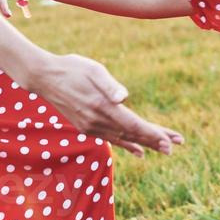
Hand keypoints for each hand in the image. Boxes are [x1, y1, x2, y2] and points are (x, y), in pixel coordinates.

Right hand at [26, 52, 185, 156]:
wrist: (44, 78)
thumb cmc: (72, 68)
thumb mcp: (94, 70)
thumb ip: (110, 85)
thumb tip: (124, 97)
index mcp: (103, 107)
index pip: (134, 125)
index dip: (154, 134)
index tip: (170, 140)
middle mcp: (97, 121)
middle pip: (132, 134)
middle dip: (155, 140)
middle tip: (175, 146)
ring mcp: (91, 127)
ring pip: (124, 138)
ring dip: (145, 143)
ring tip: (164, 148)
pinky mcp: (86, 127)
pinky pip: (112, 139)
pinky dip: (127, 144)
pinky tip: (139, 150)